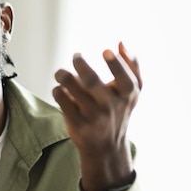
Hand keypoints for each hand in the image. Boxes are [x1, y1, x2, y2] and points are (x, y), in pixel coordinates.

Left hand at [52, 42, 140, 190]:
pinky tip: (60, 90)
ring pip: (71, 88)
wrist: (106, 147)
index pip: (125, 78)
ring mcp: (93, 115)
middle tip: (77, 56)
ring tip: (61, 73)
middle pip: (91, 80)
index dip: (116, 64)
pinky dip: (58, 91)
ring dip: (63, 75)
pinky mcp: (77, 124)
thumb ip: (132, 66)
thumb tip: (121, 43)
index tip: (105, 50)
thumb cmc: (118, 111)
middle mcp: (110, 105)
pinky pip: (62, 101)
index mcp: (127, 94)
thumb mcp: (132, 92)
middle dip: (80, 64)